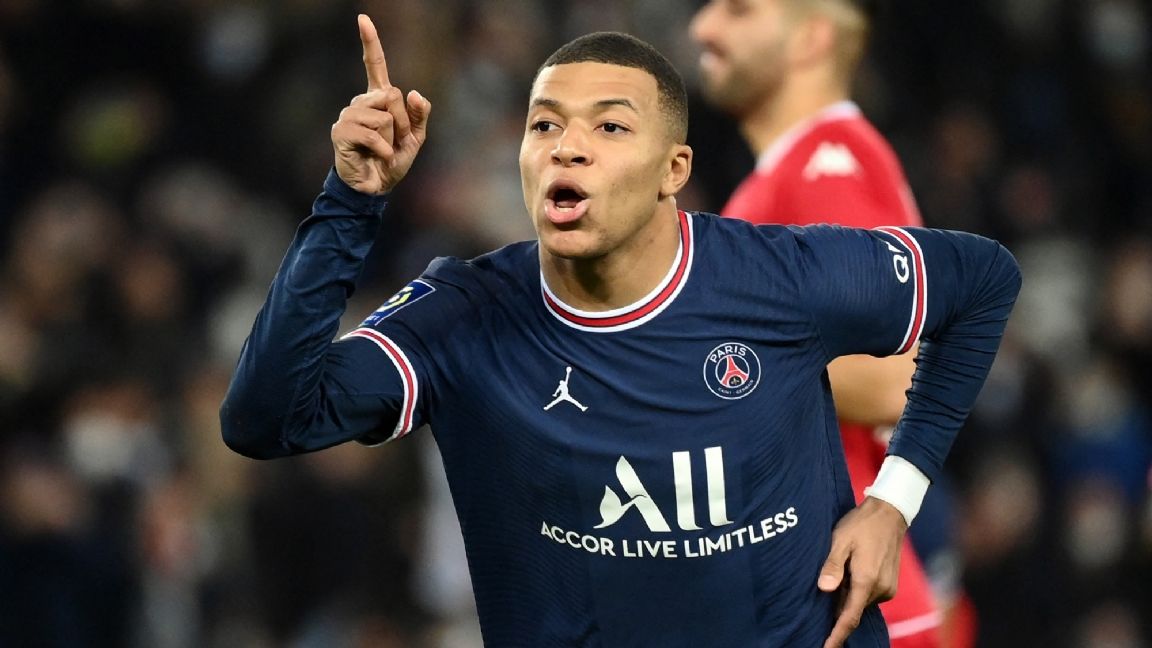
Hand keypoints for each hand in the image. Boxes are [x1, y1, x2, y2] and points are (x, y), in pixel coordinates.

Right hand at [331, 14, 431, 194]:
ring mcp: (348, 116)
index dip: (370, 42)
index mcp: (377, 100)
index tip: (363, 18)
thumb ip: (420, 116)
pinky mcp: (340, 132)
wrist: (374, 188)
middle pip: (392, 95)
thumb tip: (415, 92)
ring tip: (382, 150)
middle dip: (402, 122)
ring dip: (391, 138)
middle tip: (393, 142)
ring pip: (384, 116)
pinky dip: (382, 149)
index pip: (374, 66)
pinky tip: (375, 156)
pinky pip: (373, 133)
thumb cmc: (391, 162)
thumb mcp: (415, 139)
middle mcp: (360, 103)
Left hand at [818, 496, 906, 647]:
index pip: (849, 617)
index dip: (836, 636)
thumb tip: (824, 589)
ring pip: (860, 602)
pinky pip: (868, 596)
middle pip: (853, 610)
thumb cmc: (861, 525)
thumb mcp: (840, 540)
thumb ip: (832, 565)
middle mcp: (880, 590)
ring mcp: (887, 588)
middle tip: (818, 600)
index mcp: (866, 581)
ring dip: (846, 597)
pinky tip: (847, 577)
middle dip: (837, 610)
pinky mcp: (890, 585)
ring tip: (836, 576)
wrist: (890, 514)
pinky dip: (856, 592)